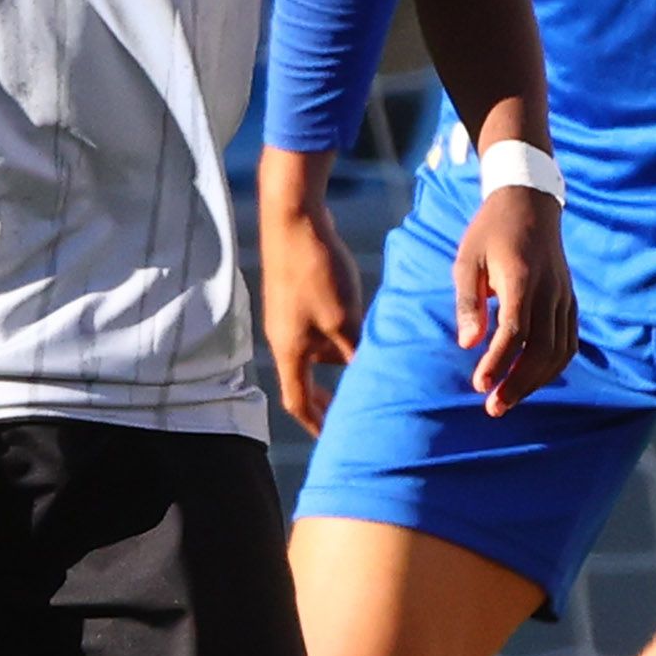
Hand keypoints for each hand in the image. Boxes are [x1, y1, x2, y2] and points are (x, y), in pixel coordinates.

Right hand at [262, 204, 365, 430]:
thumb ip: (357, 353)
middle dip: (326, 396)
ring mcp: (286, 312)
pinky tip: (359, 324)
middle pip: (305, 376)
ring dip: (336, 360)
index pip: (298, 400)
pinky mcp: (294, 291)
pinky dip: (334, 335)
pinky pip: (315, 325)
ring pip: (313, 348)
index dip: (316, 423)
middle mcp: (282, 335)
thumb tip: (373, 381)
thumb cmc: (318, 270)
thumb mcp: (347, 319)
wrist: (294, 216)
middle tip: (352, 411)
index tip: (333, 438)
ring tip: (367, 364)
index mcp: (290, 349)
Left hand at [452, 180, 573, 413]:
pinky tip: (531, 381)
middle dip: (517, 383)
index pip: (515, 331)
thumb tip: (467, 344)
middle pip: (541, 349)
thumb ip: (468, 302)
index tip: (479, 384)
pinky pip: (568, 343)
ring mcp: (565, 297)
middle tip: (493, 407)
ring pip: (560, 351)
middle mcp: (551, 292)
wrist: (529, 204)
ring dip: (536, 381)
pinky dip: (552, 367)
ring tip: (508, 400)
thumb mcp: (467, 260)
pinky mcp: (570, 302)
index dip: (498, 362)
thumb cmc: (490, 233)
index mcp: (523, 279)